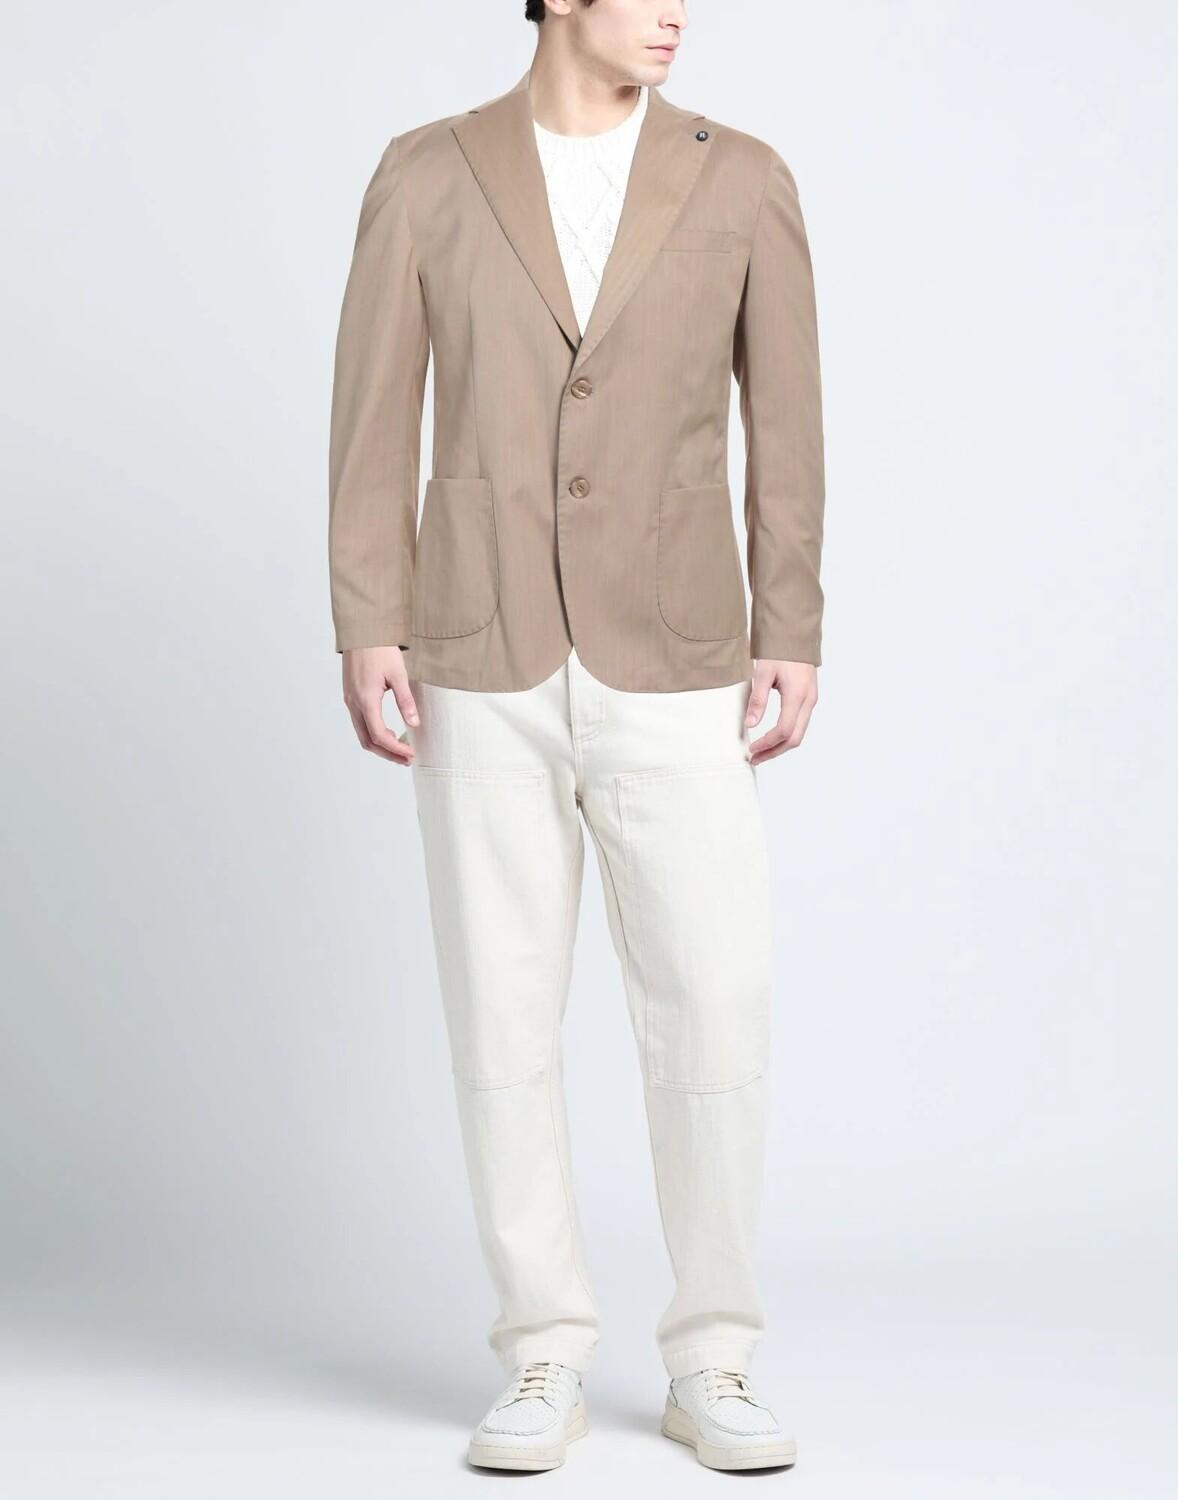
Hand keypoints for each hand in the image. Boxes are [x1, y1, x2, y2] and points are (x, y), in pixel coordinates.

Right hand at [341, 646, 418, 764]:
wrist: (361, 630)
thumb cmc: (380, 649)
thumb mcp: (398, 674)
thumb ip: (405, 701)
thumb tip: (414, 724)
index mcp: (365, 699)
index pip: (380, 735)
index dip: (396, 749)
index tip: (411, 754)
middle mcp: (353, 703)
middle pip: (368, 741)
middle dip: (387, 753)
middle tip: (407, 759)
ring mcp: (349, 700)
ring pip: (362, 733)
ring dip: (380, 745)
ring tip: (400, 748)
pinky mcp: (350, 696)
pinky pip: (359, 722)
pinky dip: (373, 733)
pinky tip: (389, 730)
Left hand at [745, 659, 817, 764]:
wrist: (795, 634)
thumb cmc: (779, 650)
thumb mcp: (763, 672)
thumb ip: (757, 699)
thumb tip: (750, 725)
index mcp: (797, 695)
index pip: (784, 730)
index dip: (767, 744)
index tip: (751, 750)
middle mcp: (808, 701)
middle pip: (794, 738)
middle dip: (774, 752)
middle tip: (754, 759)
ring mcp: (811, 700)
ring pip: (799, 733)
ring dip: (780, 746)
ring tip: (761, 752)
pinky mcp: (809, 699)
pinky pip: (800, 724)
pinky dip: (786, 736)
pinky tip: (772, 738)